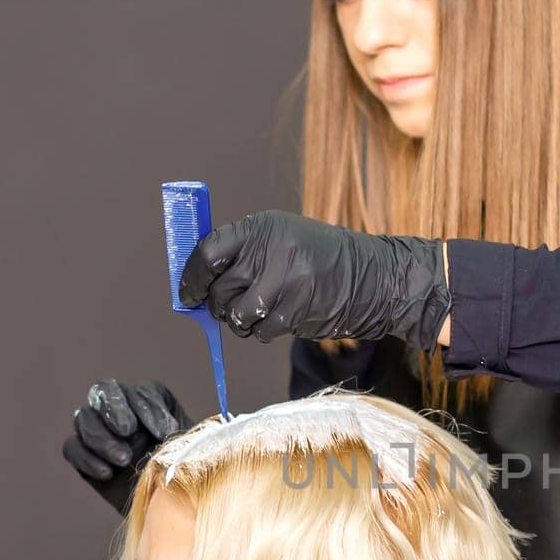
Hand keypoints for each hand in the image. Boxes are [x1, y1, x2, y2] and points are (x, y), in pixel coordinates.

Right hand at [62, 379, 192, 515]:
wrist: (166, 506)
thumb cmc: (185, 472)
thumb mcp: (197, 450)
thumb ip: (200, 433)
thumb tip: (228, 423)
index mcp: (149, 401)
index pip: (139, 391)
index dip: (146, 406)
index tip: (162, 431)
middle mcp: (120, 409)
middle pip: (102, 393)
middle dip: (114, 411)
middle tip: (128, 433)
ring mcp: (99, 431)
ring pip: (84, 419)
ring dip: (101, 437)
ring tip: (124, 460)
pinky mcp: (84, 454)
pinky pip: (72, 448)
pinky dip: (86, 458)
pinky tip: (107, 473)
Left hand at [178, 211, 451, 355]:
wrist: (372, 277)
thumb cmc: (320, 258)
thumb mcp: (282, 238)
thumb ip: (243, 252)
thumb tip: (198, 279)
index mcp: (261, 228)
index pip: (207, 252)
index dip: (192, 276)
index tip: (188, 293)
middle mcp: (270, 252)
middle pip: (219, 289)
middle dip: (216, 305)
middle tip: (225, 307)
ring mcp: (283, 283)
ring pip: (235, 315)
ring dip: (238, 321)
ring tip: (254, 314)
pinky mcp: (295, 312)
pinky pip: (259, 331)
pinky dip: (261, 332)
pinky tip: (277, 320)